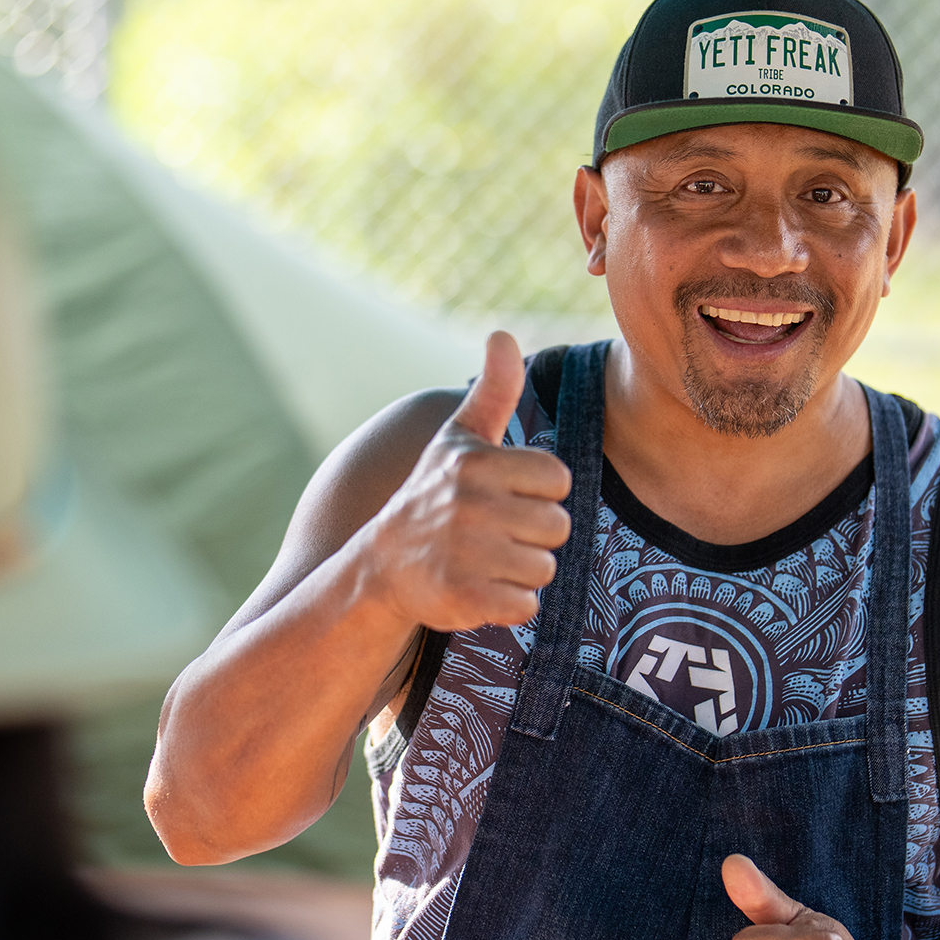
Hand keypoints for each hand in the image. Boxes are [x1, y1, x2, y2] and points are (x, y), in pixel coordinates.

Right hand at [354, 332, 573, 633]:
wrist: (381, 567)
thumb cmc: (432, 495)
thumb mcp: (459, 439)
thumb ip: (493, 389)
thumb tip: (503, 333)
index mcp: (478, 463)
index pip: (558, 480)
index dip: (538, 493)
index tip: (504, 497)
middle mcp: (472, 505)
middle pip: (557, 527)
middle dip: (532, 536)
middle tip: (493, 534)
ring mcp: (468, 553)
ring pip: (544, 568)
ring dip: (521, 572)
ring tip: (485, 561)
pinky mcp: (465, 597)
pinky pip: (526, 606)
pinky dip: (509, 604)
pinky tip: (479, 588)